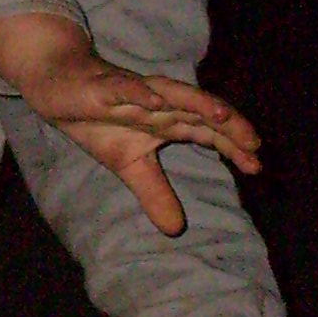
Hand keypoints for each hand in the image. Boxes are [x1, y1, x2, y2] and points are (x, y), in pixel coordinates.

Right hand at [0, 12, 259, 237]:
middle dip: (229, 126)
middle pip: (201, 111)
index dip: (234, 147)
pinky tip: (156, 103)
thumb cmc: (99, 119)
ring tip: (221, 115)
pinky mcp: (107, 87)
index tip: (257, 167)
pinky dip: (141, 94)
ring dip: (197, 103)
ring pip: (173, 94)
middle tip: (255, 144)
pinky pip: (127, 89)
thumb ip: (155, 193)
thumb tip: (176, 229)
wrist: (60, 87)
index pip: (208, 132)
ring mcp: (136, 93)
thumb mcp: (129, 165)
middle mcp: (160, 103)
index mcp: (168, 120)